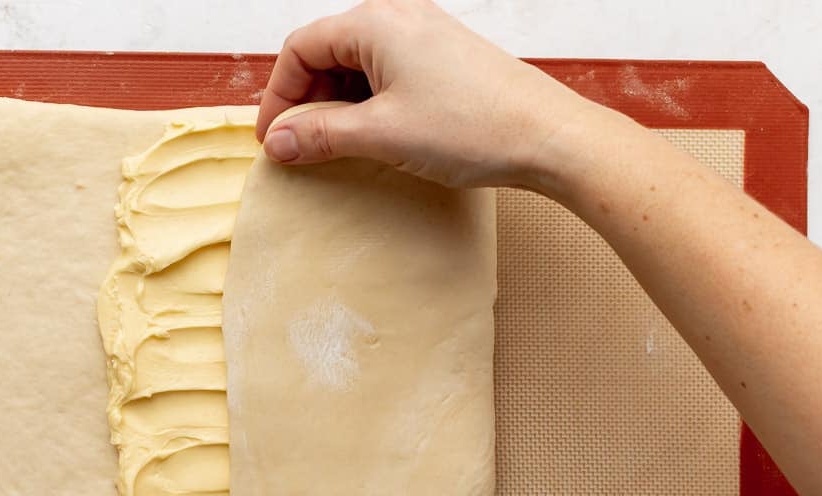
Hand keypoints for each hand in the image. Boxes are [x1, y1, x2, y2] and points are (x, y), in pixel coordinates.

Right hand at [256, 0, 596, 188]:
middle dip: (307, 102)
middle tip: (300, 149)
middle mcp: (400, 18)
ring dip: (337, 108)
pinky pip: (387, 77)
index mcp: (377, 22)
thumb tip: (279, 141)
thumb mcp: (381, 135)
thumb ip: (321, 135)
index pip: (301, 48)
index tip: (273, 139)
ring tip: (335, 150)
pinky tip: (371, 140)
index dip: (279, 96)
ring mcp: (425, 38)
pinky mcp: (443, 62)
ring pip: (356, 68)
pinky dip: (367, 107)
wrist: (548, 137)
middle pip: (327, 53)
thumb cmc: (475, 127)